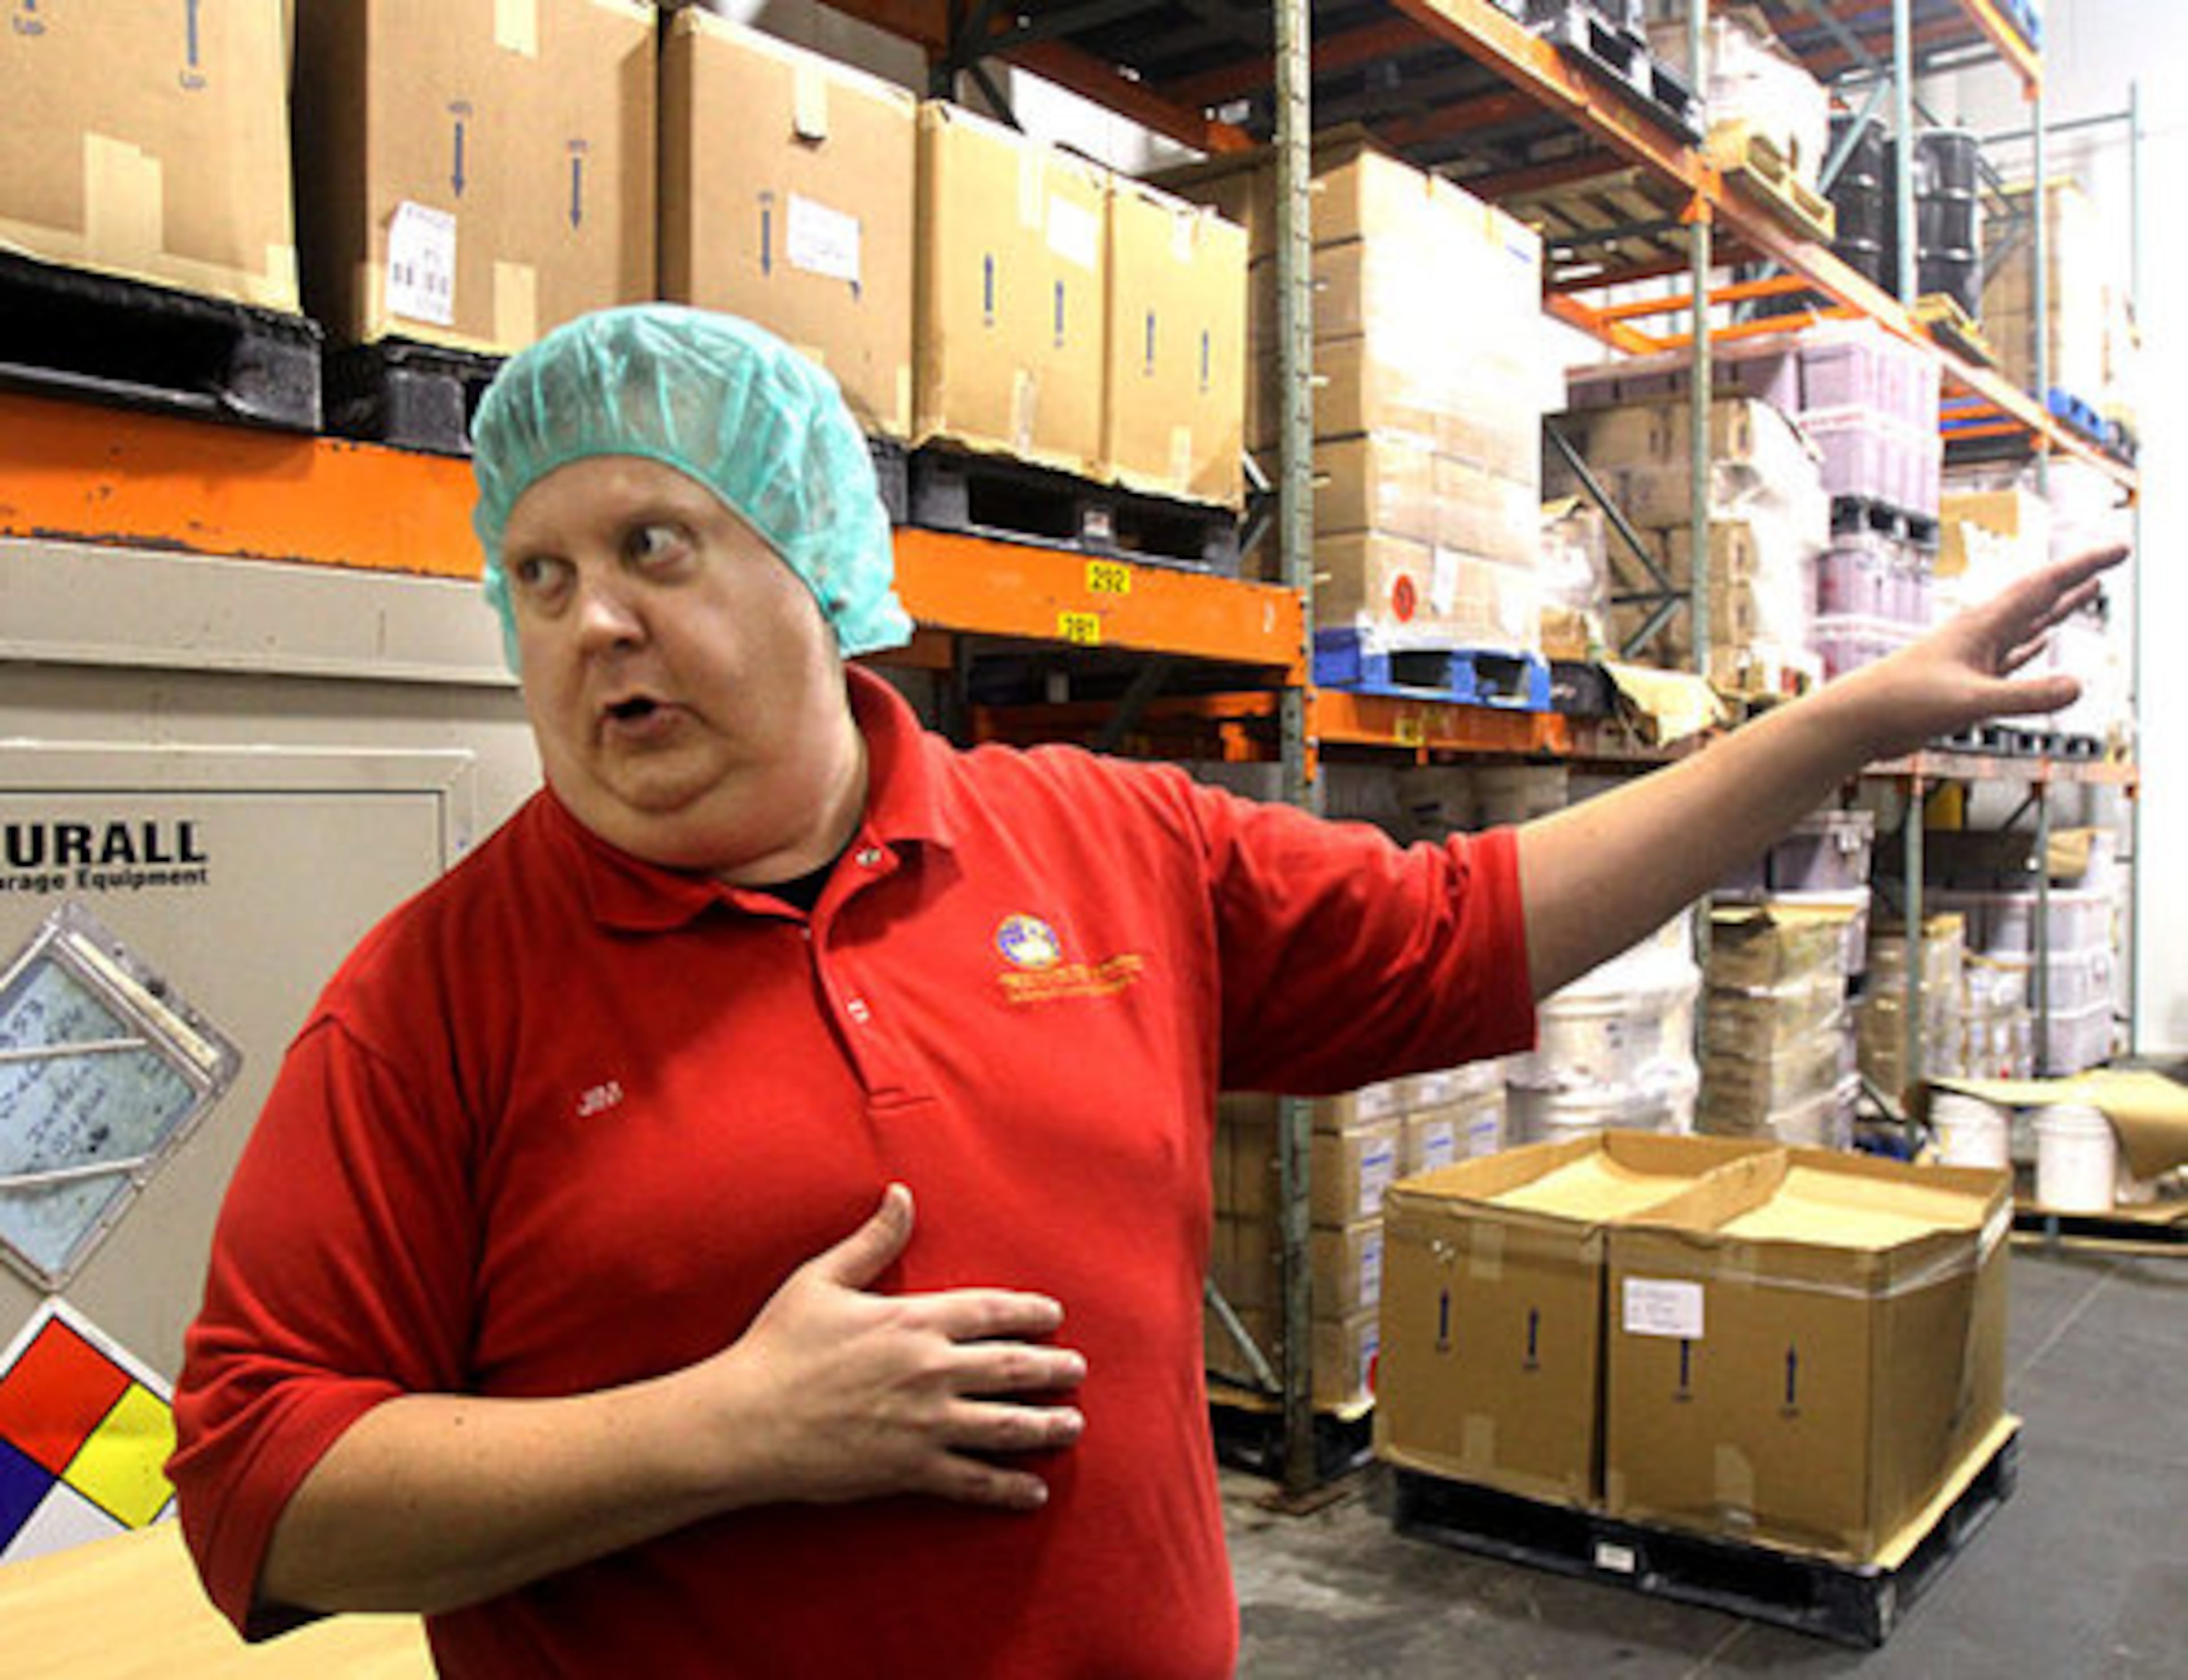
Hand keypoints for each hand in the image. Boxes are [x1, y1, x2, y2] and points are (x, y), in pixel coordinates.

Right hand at [704, 1185, 1086, 1512]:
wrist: (745, 1422)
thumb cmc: (777, 1347)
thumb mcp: (821, 1280)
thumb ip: (872, 1240)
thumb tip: (902, 1195)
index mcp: (912, 1321)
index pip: (992, 1311)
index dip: (1030, 1312)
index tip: (1054, 1316)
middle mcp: (930, 1370)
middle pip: (1013, 1367)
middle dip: (1054, 1369)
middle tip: (1078, 1371)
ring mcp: (925, 1423)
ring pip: (1006, 1425)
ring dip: (1046, 1425)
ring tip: (1072, 1424)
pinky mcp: (910, 1469)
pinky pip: (973, 1480)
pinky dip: (1009, 1487)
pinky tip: (1034, 1491)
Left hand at [1829, 543, 2125, 761]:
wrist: (1856, 721)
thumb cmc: (1901, 704)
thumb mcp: (1971, 702)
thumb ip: (2024, 696)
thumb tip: (2077, 686)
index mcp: (1983, 626)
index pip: (2045, 586)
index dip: (2084, 567)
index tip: (2118, 549)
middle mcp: (1980, 633)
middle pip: (2041, 597)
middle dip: (2079, 577)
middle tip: (2112, 558)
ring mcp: (1973, 656)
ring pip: (2028, 624)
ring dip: (2060, 608)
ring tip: (2088, 590)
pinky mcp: (1965, 680)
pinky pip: (2010, 656)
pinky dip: (2032, 646)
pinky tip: (2043, 641)